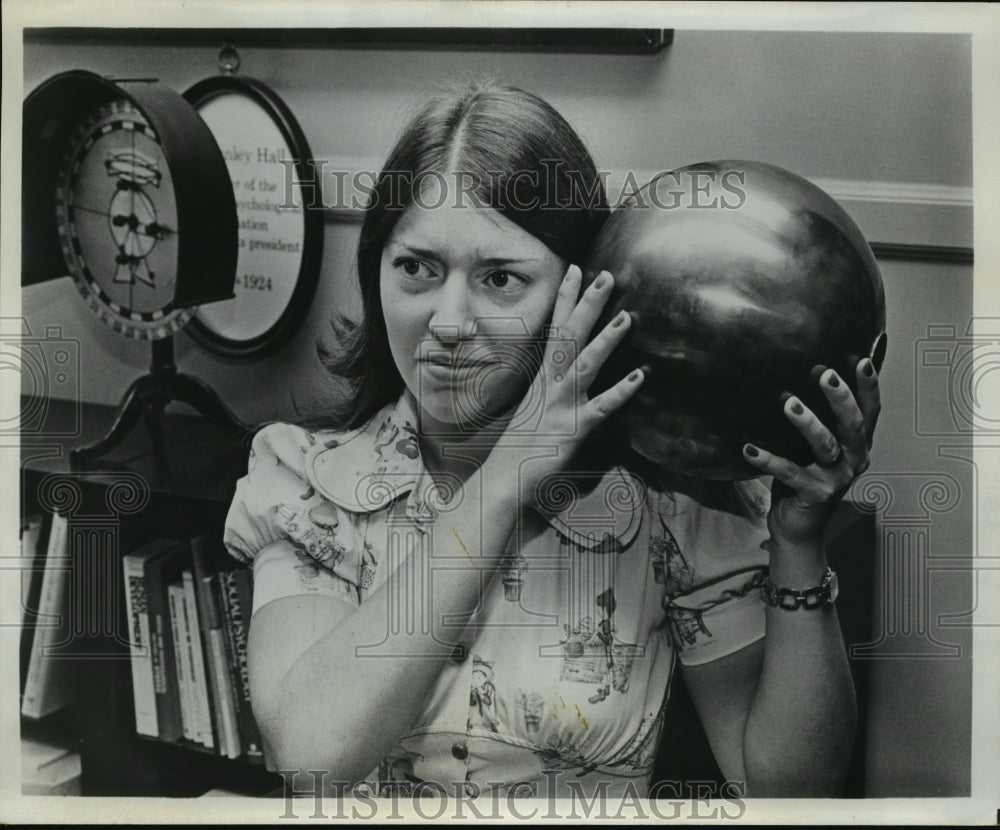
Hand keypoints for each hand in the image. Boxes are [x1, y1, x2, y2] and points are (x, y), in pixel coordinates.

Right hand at [500, 264, 643, 506]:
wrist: (503, 480)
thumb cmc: (520, 447)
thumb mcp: (536, 409)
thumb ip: (552, 389)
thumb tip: (564, 374)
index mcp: (543, 378)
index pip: (554, 328)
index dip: (565, 298)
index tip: (576, 268)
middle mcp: (551, 386)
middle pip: (569, 337)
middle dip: (587, 306)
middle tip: (607, 276)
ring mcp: (561, 406)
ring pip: (585, 366)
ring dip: (606, 341)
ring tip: (628, 318)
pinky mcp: (573, 430)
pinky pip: (601, 408)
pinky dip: (621, 392)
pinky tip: (641, 376)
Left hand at [741, 359, 881, 545]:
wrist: (798, 527)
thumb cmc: (805, 475)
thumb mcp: (816, 445)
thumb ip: (817, 417)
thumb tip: (802, 371)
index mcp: (858, 444)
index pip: (870, 411)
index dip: (868, 386)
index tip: (860, 358)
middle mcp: (853, 460)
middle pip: (852, 424)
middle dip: (840, 398)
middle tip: (824, 373)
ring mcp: (836, 479)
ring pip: (824, 446)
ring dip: (807, 423)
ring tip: (789, 402)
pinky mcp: (814, 495)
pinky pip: (789, 473)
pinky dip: (768, 460)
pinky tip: (748, 448)